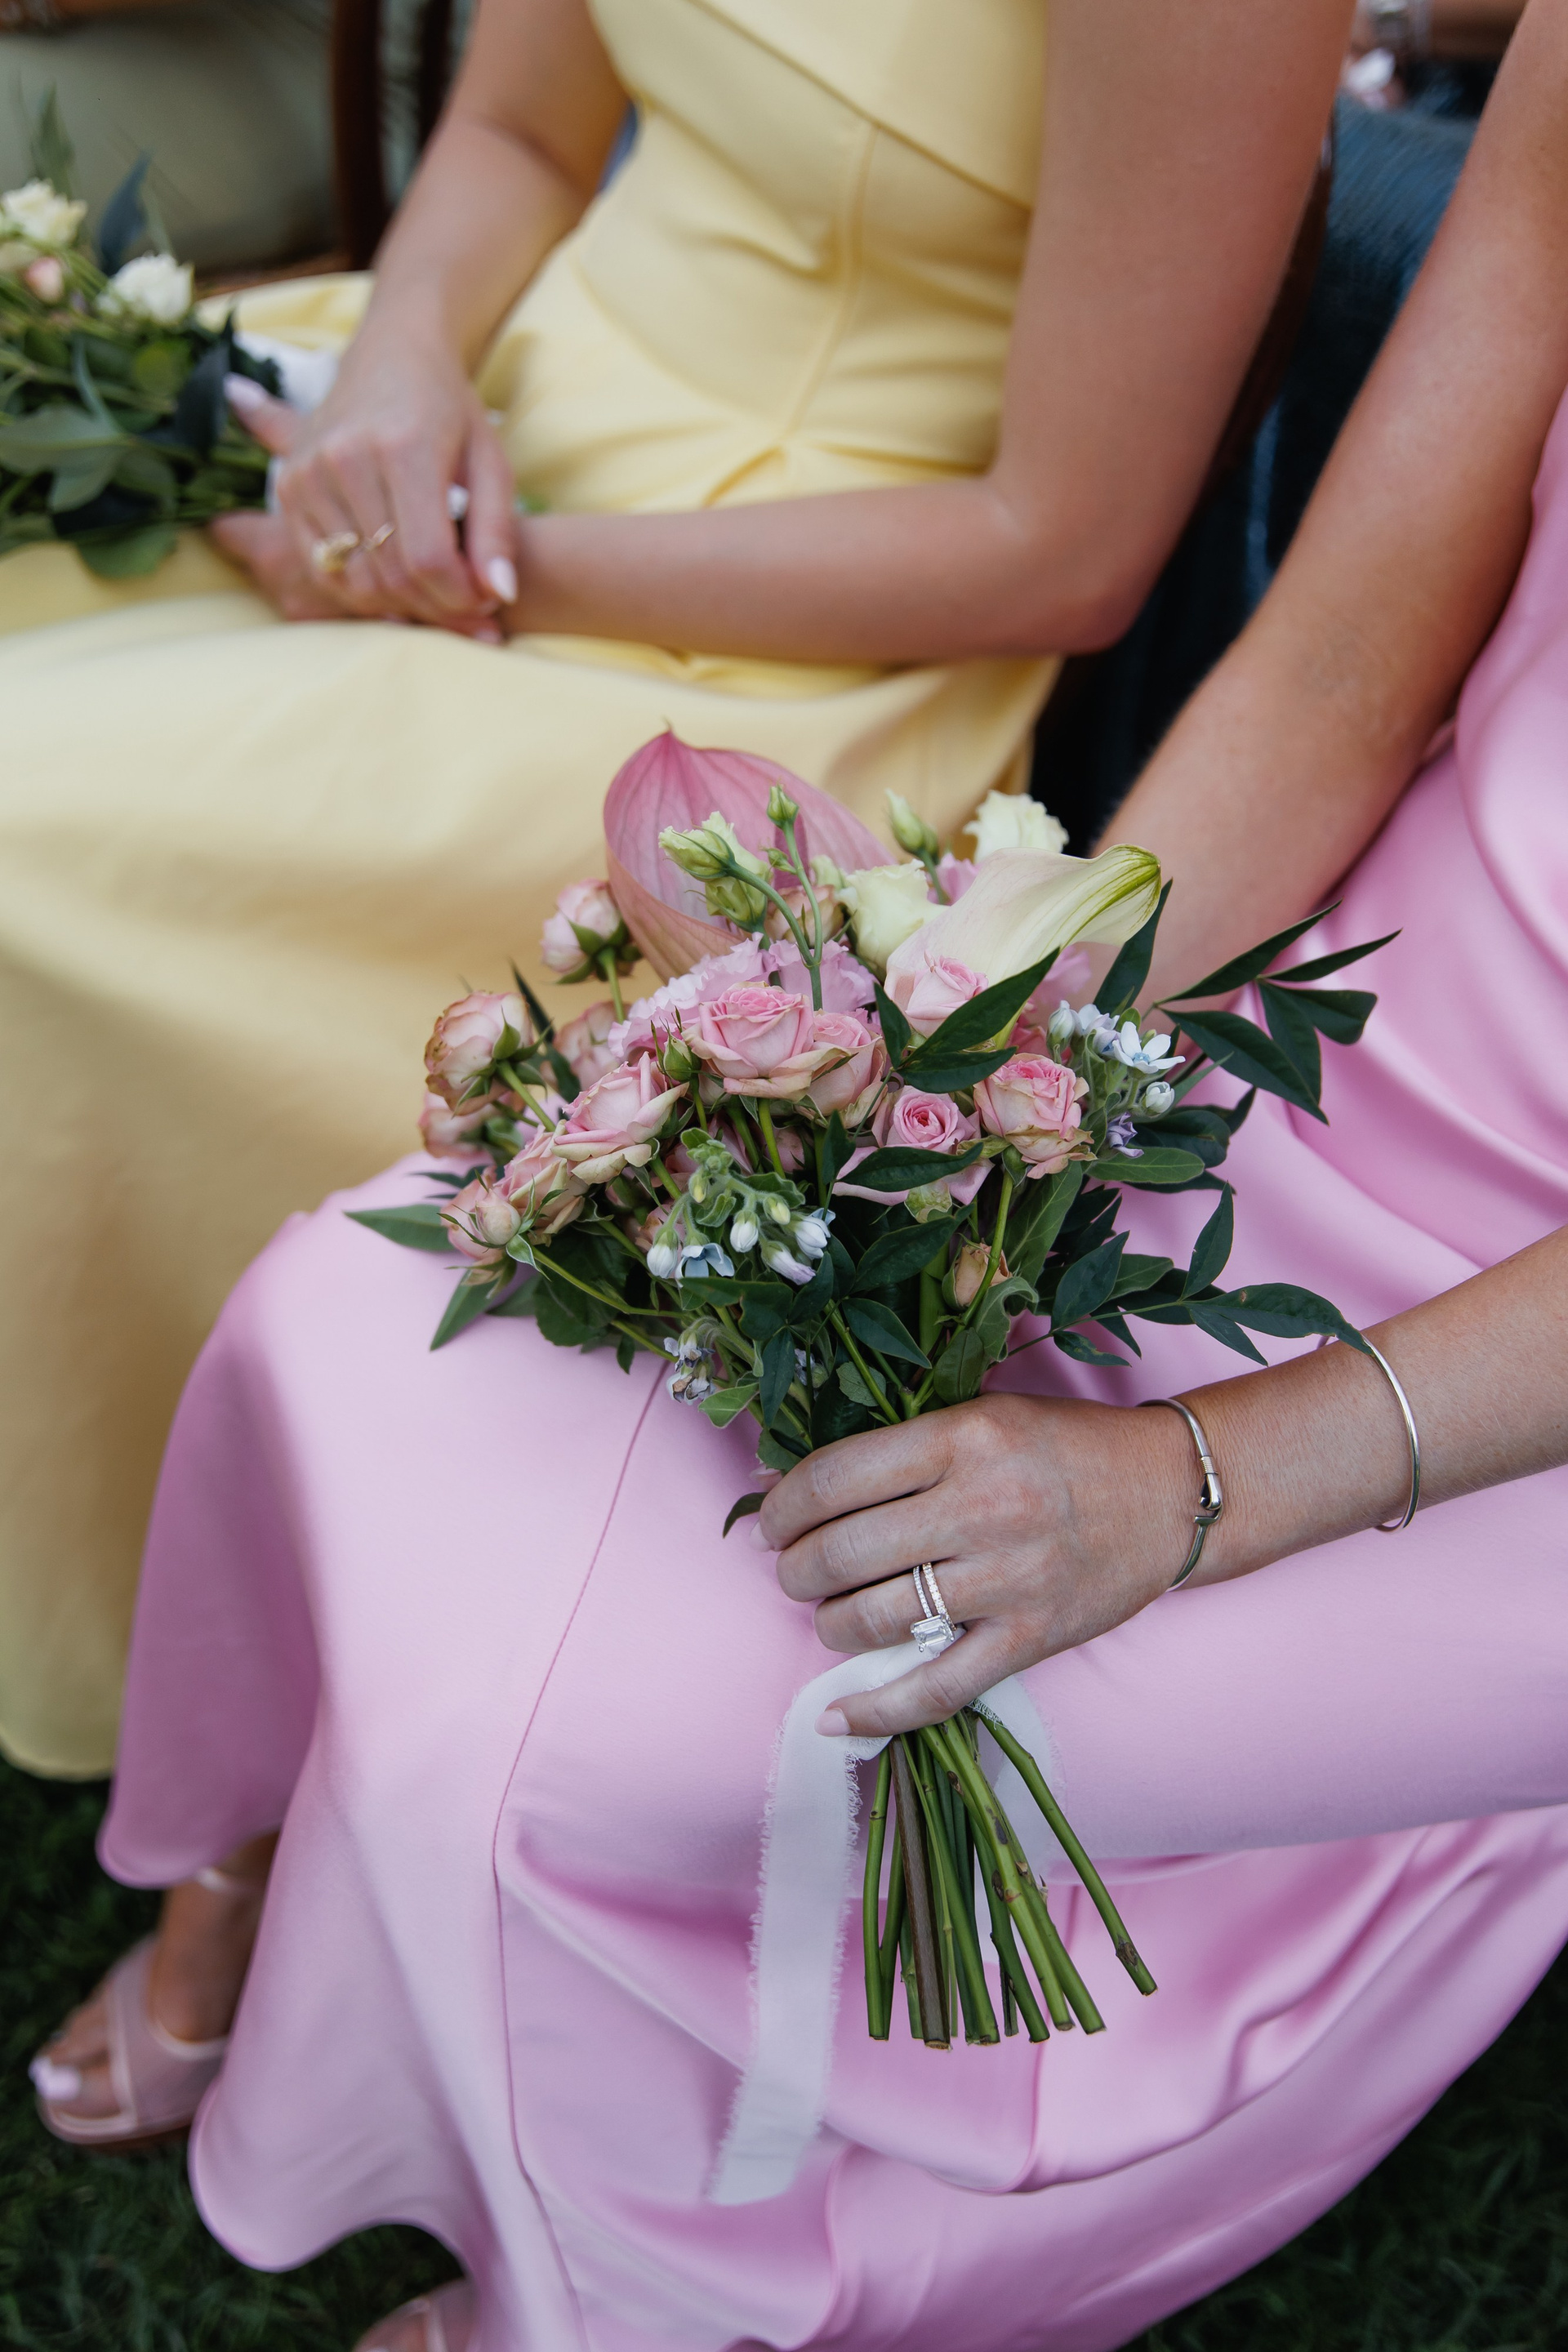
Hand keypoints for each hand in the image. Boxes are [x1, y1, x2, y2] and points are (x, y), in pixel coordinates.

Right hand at [224, 334, 517, 638]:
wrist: (392, 354)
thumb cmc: (451, 411)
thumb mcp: (491, 461)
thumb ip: (498, 529)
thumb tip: (500, 594)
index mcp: (402, 447)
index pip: (427, 557)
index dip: (460, 597)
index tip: (486, 604)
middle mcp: (346, 458)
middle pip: (392, 574)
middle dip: (438, 608)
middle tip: (471, 613)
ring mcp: (308, 473)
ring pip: (356, 581)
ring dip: (403, 608)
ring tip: (439, 600)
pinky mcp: (288, 488)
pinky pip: (324, 569)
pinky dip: (364, 593)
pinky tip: (400, 589)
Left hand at [760, 1394, 1190, 1737]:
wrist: (1172, 1493)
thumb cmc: (1067, 1447)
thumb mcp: (982, 1416)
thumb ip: (900, 1449)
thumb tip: (793, 1488)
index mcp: (964, 1439)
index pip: (837, 1478)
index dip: (784, 1506)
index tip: (769, 1521)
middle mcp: (982, 1507)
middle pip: (843, 1552)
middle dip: (795, 1570)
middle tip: (791, 1570)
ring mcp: (1007, 1580)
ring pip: (875, 1619)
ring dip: (828, 1624)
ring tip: (827, 1614)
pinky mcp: (1031, 1639)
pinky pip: (936, 1689)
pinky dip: (876, 1710)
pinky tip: (834, 1715)